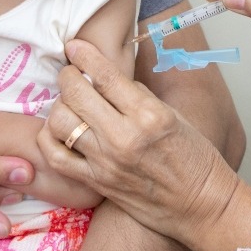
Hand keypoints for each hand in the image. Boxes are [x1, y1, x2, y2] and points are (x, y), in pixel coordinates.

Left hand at [38, 41, 250, 250]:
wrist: (200, 205)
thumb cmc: (194, 159)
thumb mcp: (173, 115)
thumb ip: (137, 95)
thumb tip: (107, 78)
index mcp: (149, 114)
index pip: (106, 75)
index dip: (85, 55)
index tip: (74, 45)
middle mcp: (124, 137)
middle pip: (76, 93)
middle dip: (68, 76)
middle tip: (71, 73)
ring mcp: (106, 162)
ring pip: (60, 122)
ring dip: (59, 106)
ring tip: (69, 104)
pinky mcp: (96, 183)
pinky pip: (56, 157)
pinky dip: (50, 138)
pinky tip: (59, 131)